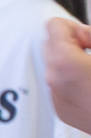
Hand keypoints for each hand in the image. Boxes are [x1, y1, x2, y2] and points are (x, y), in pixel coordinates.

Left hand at [46, 18, 90, 133]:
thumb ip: (90, 34)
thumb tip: (83, 34)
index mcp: (65, 62)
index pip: (54, 26)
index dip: (76, 29)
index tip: (89, 41)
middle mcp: (54, 80)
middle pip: (51, 45)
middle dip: (73, 44)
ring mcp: (56, 98)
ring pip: (54, 66)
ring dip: (72, 62)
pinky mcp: (62, 111)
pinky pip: (60, 86)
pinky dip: (73, 81)